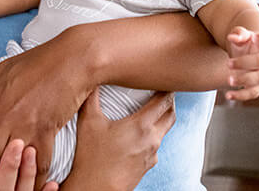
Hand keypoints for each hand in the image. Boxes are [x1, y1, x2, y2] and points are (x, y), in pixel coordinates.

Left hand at [0, 31, 94, 185]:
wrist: (72, 59)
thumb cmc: (39, 60)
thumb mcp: (5, 67)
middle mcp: (4, 116)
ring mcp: (25, 125)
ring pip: (7, 163)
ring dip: (4, 177)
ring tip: (2, 188)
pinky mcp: (46, 132)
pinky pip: (38, 163)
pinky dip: (35, 178)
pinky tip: (33, 187)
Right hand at [60, 88, 174, 190]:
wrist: (96, 189)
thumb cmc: (92, 158)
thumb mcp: (88, 122)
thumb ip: (91, 97)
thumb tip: (91, 78)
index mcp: (142, 126)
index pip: (165, 101)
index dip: (166, 87)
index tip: (162, 79)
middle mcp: (152, 140)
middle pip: (171, 115)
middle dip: (168, 102)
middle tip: (160, 91)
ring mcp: (152, 155)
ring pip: (163, 131)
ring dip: (160, 119)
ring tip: (148, 111)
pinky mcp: (148, 166)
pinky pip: (155, 146)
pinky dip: (151, 136)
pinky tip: (138, 135)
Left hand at [225, 26, 258, 100]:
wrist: (247, 55)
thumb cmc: (245, 43)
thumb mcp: (241, 35)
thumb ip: (239, 34)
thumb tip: (233, 37)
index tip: (255, 37)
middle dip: (245, 63)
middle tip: (228, 63)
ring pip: (258, 79)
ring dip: (244, 80)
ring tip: (229, 80)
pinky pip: (253, 92)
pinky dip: (241, 95)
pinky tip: (228, 95)